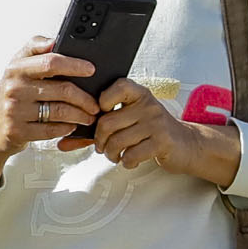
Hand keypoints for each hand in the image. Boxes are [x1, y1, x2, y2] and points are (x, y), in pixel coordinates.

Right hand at [0, 37, 104, 188]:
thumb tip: (55, 39)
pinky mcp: (17, 131)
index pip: (51, 61)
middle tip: (96, 103)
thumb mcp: (17, 66)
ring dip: (80, 115)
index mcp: (16, 68)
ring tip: (89, 116)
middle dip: (85, 98)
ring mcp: (14, 110)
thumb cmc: (11, 94)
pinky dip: (67, 128)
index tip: (91, 70)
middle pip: (62, 89)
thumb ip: (35, 48)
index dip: (75, 65)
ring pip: (60, 111)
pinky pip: (52, 129)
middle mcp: (13, 87)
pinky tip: (72, 126)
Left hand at [86, 77, 240, 185]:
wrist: (185, 144)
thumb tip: (62, 143)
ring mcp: (156, 123)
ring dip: (110, 153)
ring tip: (114, 155)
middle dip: (99, 140)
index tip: (99, 117)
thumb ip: (97, 130)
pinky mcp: (162, 141)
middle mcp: (147, 105)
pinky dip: (126, 161)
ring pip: (118, 140)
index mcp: (138, 94)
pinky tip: (129, 160)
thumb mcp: (128, 122)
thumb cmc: (149, 132)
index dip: (101, 102)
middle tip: (101, 147)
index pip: (116, 87)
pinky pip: (132, 154)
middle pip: (108, 122)